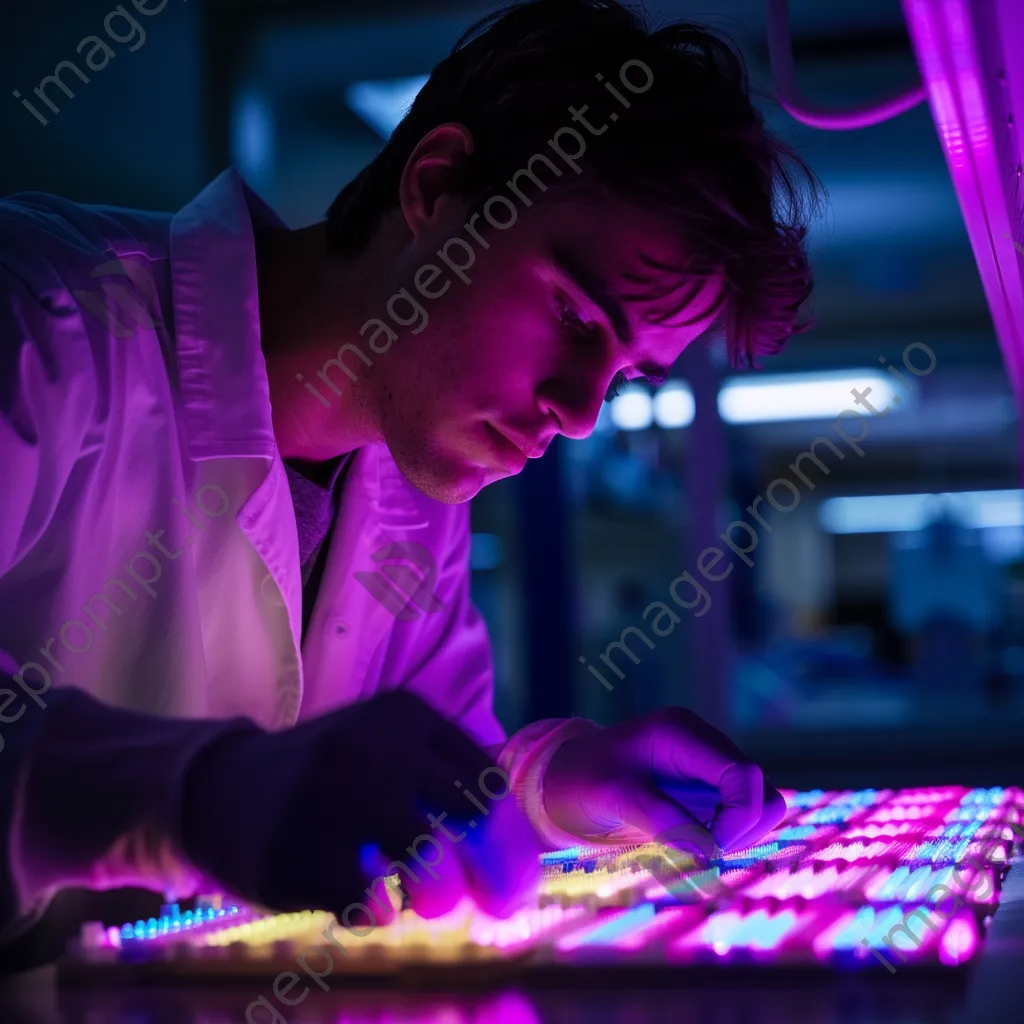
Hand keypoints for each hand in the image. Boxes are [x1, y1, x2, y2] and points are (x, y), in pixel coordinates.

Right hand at [180, 690, 541, 925]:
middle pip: (472, 826)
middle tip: (486, 898)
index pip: (488, 781)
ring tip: (421, 898)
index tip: (508, 868)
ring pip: (433, 874)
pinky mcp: (305, 856)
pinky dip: (378, 914)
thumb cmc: (325, 775)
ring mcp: (339, 800)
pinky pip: (376, 910)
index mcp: (405, 713)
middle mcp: (377, 747)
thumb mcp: (383, 744)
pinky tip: (364, 898)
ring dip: (435, 898)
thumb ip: (445, 769)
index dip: (507, 834)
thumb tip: (526, 826)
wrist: (220, 787)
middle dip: (489, 874)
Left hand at [541, 707, 785, 858]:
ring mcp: (708, 766)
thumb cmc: (581, 780)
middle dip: (742, 829)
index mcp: (682, 732)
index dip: (738, 818)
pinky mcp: (708, 789)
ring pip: (760, 804)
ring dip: (740, 835)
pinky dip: (730, 836)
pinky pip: (743, 815)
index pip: (743, 773)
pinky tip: (696, 844)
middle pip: (761, 789)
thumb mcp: (612, 797)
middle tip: (700, 853)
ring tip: (695, 849)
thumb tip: (709, 851)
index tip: (708, 851)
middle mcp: (703, 743)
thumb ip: (660, 818)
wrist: (563, 779)